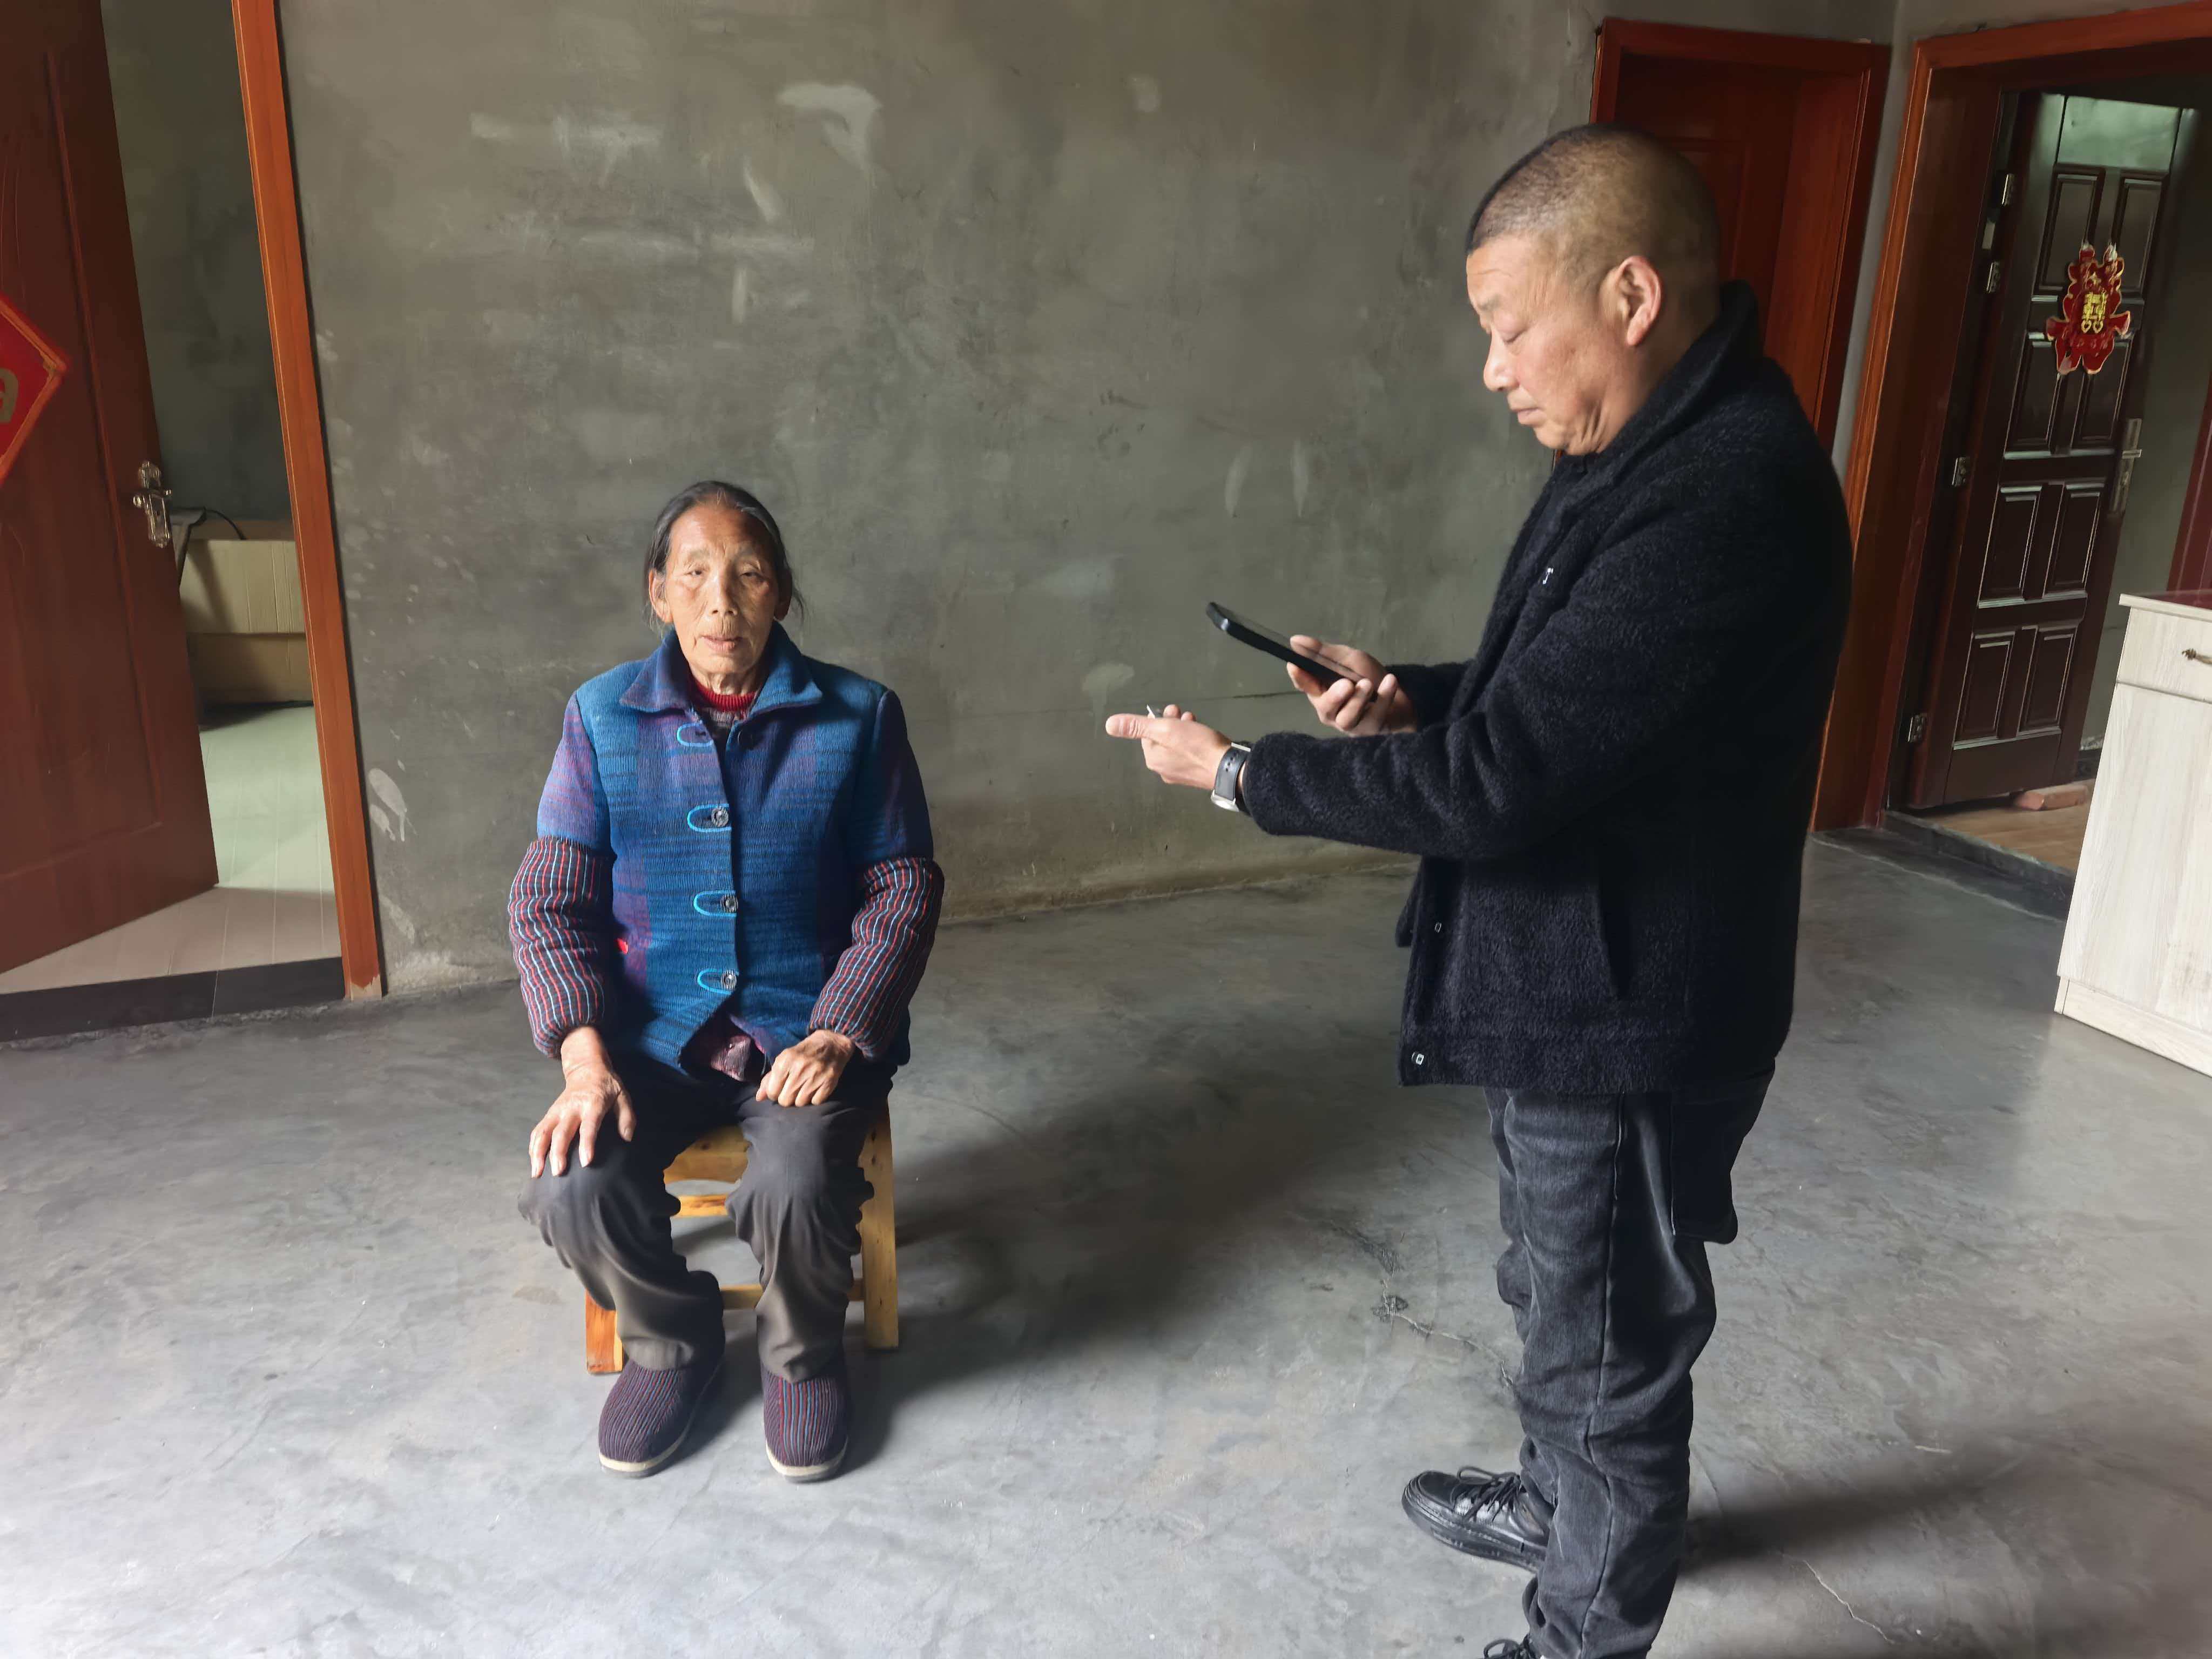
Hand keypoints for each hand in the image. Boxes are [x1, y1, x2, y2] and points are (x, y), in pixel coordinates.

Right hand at [529, 1027, 634, 1175]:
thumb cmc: (607, 1085)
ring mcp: (557, 1111)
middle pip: (561, 1132)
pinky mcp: (549, 1113)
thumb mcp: (623, 1096)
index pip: (589, 1126)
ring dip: (538, 1152)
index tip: (585, 1162)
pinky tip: (534, 1162)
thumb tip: (627, 1138)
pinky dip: (533, 1146)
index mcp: (593, 1104)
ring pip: (543, 1132)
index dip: (587, 1144)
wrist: (586, 1068)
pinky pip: (538, 1130)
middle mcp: (572, 1108)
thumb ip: (627, 1117)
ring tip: (537, 1173)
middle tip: (558, 1172)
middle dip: (558, 1153)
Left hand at [758, 1029, 856, 1106]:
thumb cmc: (803, 1054)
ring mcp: (816, 1075)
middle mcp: (800, 1067)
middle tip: (793, 1089)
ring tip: (805, 1087)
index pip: (772, 1092)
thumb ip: (769, 1079)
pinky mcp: (829, 1081)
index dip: (774, 1093)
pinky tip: (816, 1088)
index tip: (781, 1087)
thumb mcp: (784, 1060)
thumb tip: (759, 1098)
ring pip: (800, 1103)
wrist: (831, 1044)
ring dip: (801, 1098)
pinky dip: (815, 1098)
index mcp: (785, 1061)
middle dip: (787, 1097)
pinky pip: (816, 1102)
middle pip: (785, 1100)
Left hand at [1102, 704, 1233, 789]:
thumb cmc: (1196, 745)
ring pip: (1177, 746)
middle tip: (1183, 713)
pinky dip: (1193, 742)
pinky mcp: (1196, 776)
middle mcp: (1163, 770)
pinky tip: (1204, 736)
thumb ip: (1137, 726)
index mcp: (1153, 759)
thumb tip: (1109, 724)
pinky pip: (1189, 755)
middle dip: (1172, 723)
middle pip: (1162, 740)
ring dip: (1183, 730)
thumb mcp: (1164, 729)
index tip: (1172, 710)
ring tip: (1195, 720)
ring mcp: (1180, 775)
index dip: (1159, 719)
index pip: (1148, 734)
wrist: (1228, 768)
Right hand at [1285, 636, 1414, 734]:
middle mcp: (1331, 711)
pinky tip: (1390, 681)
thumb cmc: (1368, 677)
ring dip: (1358, 700)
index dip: (1299, 677)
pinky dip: (1384, 697)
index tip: (1295, 665)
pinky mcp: (1370, 729)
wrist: (1401, 697)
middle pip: (1325, 708)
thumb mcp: (1347, 659)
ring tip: (1368, 684)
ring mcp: (1351, 723)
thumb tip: (1295, 640)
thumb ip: (1323, 653)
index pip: (1304, 686)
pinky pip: (1375, 716)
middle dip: (1334, 697)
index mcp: (1321, 692)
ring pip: (1347, 718)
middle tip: (1346, 684)